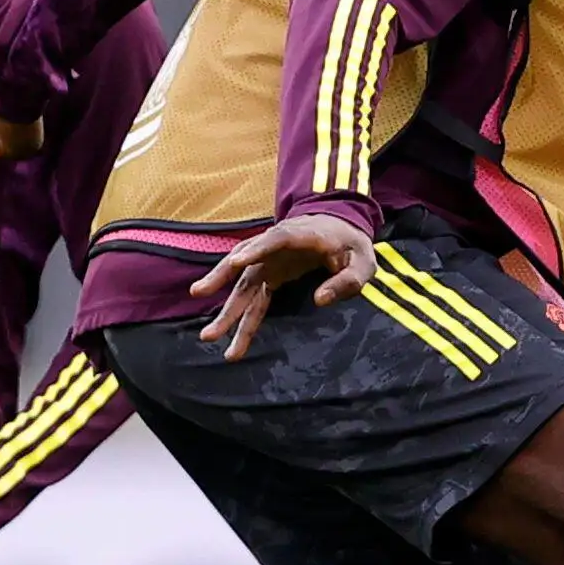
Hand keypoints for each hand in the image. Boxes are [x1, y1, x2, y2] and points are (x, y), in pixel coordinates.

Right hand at [190, 212, 374, 361]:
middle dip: (223, 280)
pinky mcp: (269, 273)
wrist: (341, 229)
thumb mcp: (364, 262)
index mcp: (305, 235)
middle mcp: (278, 246)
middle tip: (200, 295)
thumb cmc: (352, 246)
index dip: (257, 248)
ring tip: (208, 335)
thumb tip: (319, 300)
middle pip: (247, 262)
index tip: (237, 261)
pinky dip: (239, 312)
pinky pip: (251, 294)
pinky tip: (227, 331)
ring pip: (242, 283)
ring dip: (226, 308)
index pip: (278, 239)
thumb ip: (346, 281)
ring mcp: (270, 260)